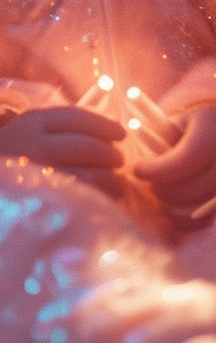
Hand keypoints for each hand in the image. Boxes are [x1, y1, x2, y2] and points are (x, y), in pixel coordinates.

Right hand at [0, 106, 125, 197]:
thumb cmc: (18, 155)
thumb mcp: (33, 131)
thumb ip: (64, 126)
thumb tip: (110, 124)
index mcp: (32, 122)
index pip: (76, 117)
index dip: (104, 125)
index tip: (121, 134)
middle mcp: (33, 144)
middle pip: (86, 145)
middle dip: (110, 154)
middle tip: (120, 161)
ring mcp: (37, 174)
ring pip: (88, 174)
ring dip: (111, 179)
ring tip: (117, 182)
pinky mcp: (43, 201)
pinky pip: (81, 198)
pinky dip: (99, 197)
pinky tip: (105, 198)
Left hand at [134, 103, 215, 225]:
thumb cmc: (201, 125)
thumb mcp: (183, 120)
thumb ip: (161, 132)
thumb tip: (134, 138)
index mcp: (208, 141)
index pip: (176, 166)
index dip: (152, 171)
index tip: (137, 169)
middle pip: (182, 191)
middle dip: (158, 188)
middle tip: (149, 181)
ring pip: (190, 211)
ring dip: (168, 205)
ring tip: (158, 192)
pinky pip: (201, 222)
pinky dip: (183, 220)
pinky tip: (171, 207)